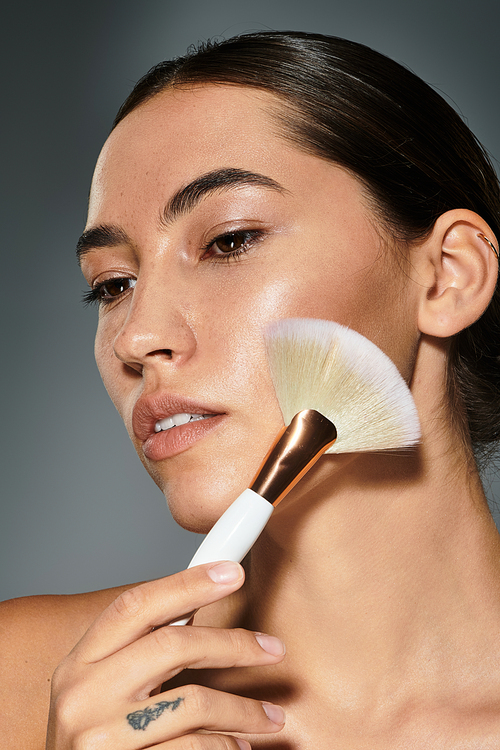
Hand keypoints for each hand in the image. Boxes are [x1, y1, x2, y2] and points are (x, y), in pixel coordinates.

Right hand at [46, 561, 285, 748]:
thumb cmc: (97, 745)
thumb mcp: (102, 691)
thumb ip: (139, 653)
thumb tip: (197, 607)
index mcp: (79, 664)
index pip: (136, 606)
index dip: (187, 583)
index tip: (231, 572)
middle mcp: (82, 695)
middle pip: (172, 645)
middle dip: (232, 643)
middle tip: (273, 648)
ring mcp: (99, 737)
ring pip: (194, 701)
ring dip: (243, 709)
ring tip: (271, 717)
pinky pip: (194, 748)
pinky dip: (225, 745)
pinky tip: (238, 746)